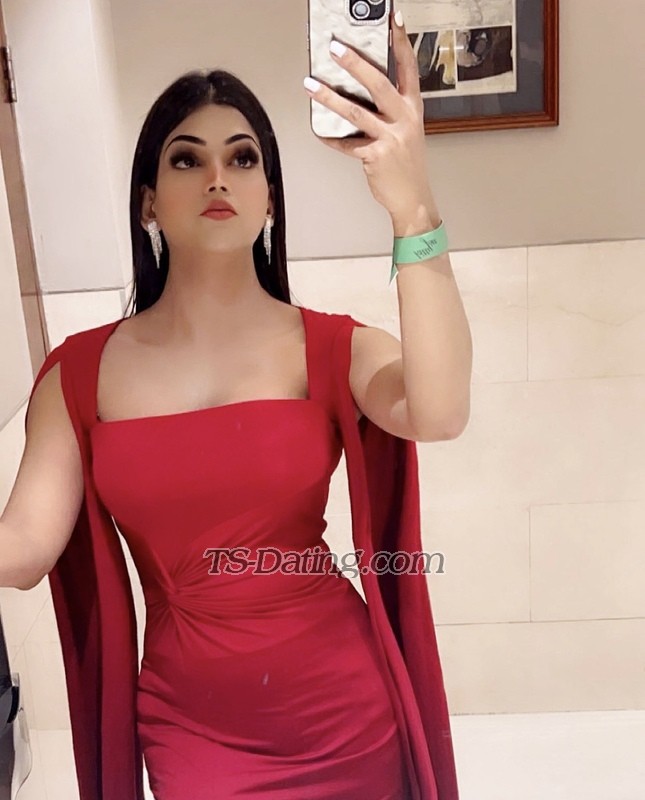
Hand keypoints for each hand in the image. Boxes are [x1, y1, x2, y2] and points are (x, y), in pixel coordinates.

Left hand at [303, 9, 433, 222]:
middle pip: (379, 84)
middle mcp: (404, 119)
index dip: (401, 41)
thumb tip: (358, 91)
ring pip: (355, 112)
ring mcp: (391, 138)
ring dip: (329, 98)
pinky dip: (330, 138)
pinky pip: (346, 144)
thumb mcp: (406, 131)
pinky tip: (318, 132)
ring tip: (310, 85)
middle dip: (355, 64)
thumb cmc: (406, 164)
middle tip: (334, 49)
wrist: (413, 198)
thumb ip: (390, 110)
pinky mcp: (375, 156)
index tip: (393, 18)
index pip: (408, 67)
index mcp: (413, 108)